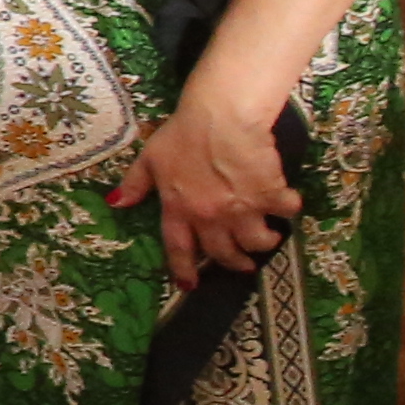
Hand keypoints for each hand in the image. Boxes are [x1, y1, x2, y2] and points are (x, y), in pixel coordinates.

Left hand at [114, 85, 302, 282]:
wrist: (221, 118)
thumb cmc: (183, 134)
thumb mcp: (150, 158)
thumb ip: (135, 184)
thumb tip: (116, 203)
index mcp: (178, 208)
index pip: (178, 248)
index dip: (184, 270)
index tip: (189, 285)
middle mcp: (209, 216)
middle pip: (223, 253)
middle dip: (234, 263)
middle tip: (244, 264)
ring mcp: (241, 209)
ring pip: (257, 242)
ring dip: (263, 243)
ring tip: (268, 236)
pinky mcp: (269, 196)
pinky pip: (285, 212)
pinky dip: (288, 208)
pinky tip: (287, 202)